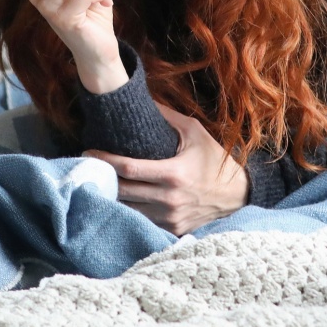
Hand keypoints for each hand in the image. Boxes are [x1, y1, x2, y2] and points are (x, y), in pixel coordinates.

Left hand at [87, 105, 248, 234]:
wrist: (237, 195)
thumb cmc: (214, 160)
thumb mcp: (195, 132)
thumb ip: (167, 116)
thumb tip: (142, 97)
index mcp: (173, 174)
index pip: (128, 169)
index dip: (104, 160)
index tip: (89, 152)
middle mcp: (169, 199)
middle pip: (122, 191)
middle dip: (102, 178)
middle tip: (88, 166)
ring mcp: (170, 218)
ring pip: (128, 209)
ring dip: (112, 196)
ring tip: (99, 181)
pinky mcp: (171, 229)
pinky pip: (141, 220)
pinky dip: (128, 210)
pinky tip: (119, 199)